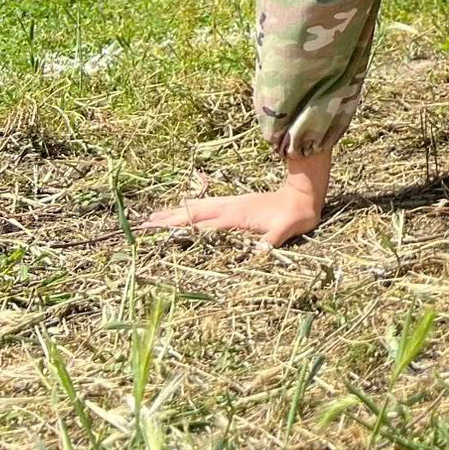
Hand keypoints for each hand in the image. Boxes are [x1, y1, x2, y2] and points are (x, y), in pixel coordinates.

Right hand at [143, 152, 329, 247]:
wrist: (304, 195)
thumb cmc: (296, 216)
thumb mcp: (285, 231)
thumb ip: (271, 241)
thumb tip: (257, 254)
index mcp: (235, 216)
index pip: (201, 223)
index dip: (179, 226)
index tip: (157, 229)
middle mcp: (229, 208)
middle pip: (192, 213)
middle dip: (168, 219)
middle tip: (143, 223)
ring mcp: (231, 204)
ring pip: (197, 208)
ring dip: (176, 212)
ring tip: (154, 216)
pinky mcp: (236, 204)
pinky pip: (207, 206)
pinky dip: (191, 208)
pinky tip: (185, 208)